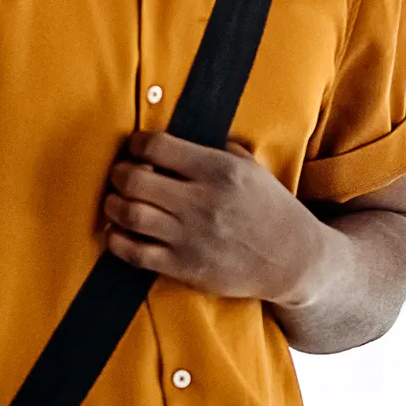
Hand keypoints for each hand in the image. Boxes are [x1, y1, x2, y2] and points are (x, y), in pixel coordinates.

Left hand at [102, 135, 331, 306]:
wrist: (292, 260)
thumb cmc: (271, 209)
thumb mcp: (252, 169)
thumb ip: (217, 150)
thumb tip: (179, 139)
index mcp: (218, 170)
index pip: (157, 146)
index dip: (137, 144)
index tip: (136, 148)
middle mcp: (201, 201)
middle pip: (134, 180)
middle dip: (119, 173)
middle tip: (122, 175)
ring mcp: (190, 236)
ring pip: (129, 214)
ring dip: (113, 205)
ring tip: (117, 202)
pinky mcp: (184, 266)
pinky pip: (135, 253)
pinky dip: (117, 240)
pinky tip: (118, 232)